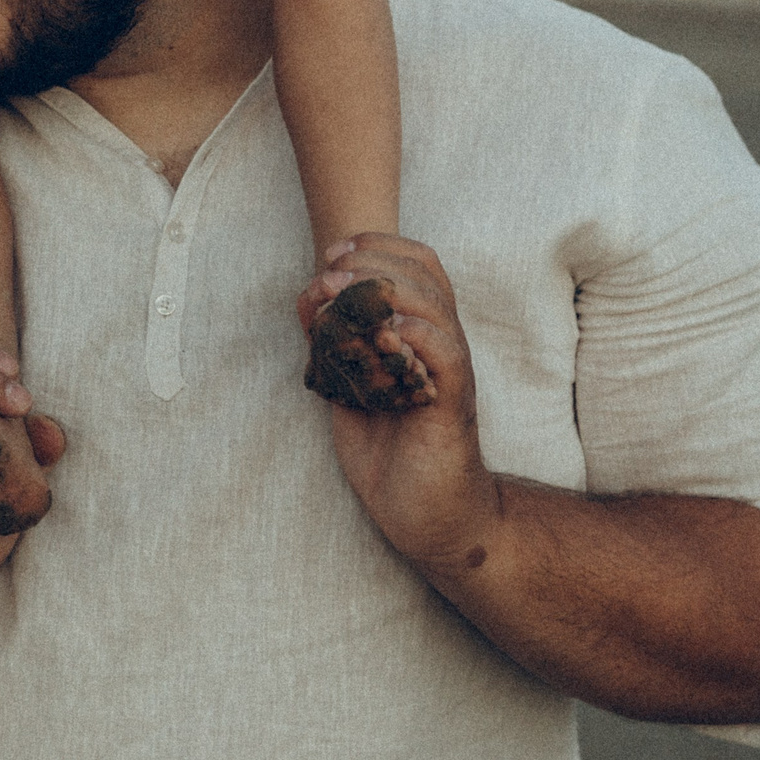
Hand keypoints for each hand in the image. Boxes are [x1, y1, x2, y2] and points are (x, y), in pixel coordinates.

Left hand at [296, 236, 500, 570]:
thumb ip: (332, 340)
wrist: (426, 514)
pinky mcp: (451, 402)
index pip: (418, 262)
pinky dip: (413, 333)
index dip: (377, 246)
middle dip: (371, 259)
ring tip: (338, 293)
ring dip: (383, 287)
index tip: (333, 254)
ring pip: (434, 303)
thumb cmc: (388, 448)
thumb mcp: (347, 382)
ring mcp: (450, 370)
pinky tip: (381, 335)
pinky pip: (445, 351)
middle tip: (329, 271)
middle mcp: (442, 342)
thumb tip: (308, 297)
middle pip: (424, 271)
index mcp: (421, 331)